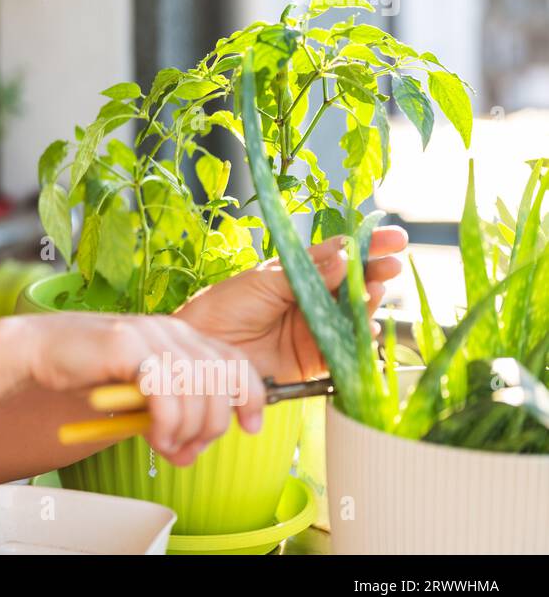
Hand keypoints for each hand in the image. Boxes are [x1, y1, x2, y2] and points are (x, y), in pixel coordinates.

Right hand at [11, 312, 265, 465]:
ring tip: (166, 447)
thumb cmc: (84, 370)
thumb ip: (169, 413)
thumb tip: (192, 449)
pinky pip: (166, 393)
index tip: (250, 427)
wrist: (37, 350)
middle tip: (189, 451)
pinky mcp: (128, 345)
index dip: (252, 396)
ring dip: (187, 430)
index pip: (234, 360)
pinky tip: (153, 435)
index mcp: (180, 334)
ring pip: (197, 391)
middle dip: (212, 426)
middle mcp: (171, 329)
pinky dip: (167, 423)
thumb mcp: (137, 394)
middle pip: (221, 381)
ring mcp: (151, 334)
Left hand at [176, 227, 408, 383]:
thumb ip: (306, 274)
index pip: (338, 256)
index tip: (393, 237)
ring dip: (368, 303)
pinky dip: (360, 340)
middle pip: (353, 284)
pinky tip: (366, 328)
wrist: (202, 351)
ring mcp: (314, 328)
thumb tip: (345, 257)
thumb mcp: (264, 282)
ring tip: (374, 291)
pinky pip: (346, 350)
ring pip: (353, 314)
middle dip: (375, 272)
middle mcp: (310, 299)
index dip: (366, 246)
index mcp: (296, 273)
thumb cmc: (223, 308)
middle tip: (392, 264)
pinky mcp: (315, 359)